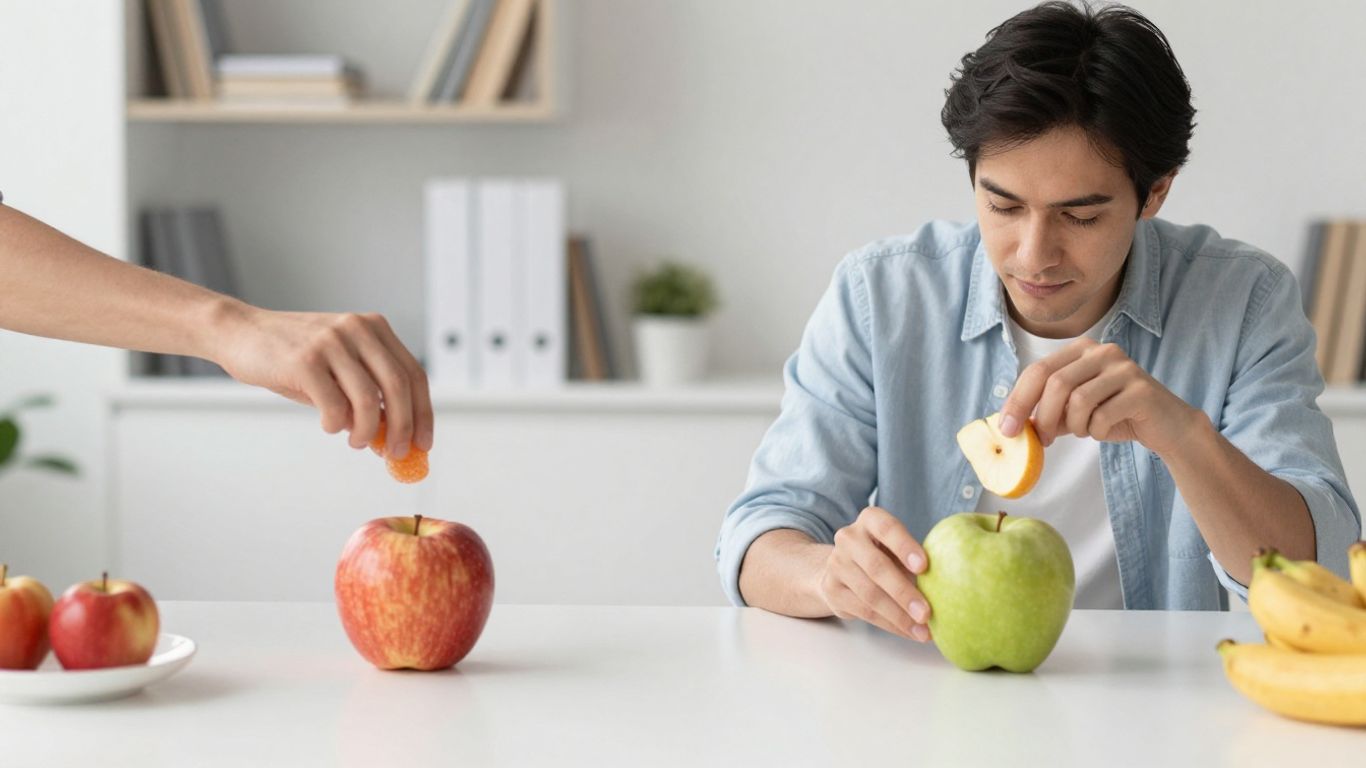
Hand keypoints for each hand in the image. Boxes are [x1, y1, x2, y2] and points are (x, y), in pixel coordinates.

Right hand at [210, 301, 433, 457]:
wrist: (241, 333)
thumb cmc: (293, 357)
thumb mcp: (338, 370)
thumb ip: (368, 396)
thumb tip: (394, 440)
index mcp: (374, 328)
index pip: (414, 374)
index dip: (423, 412)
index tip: (423, 443)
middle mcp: (357, 329)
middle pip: (398, 387)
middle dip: (403, 428)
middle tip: (396, 454)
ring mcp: (332, 342)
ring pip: (368, 400)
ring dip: (366, 432)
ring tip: (356, 441)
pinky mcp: (305, 360)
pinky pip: (334, 406)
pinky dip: (336, 425)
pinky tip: (328, 425)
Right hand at [819, 506, 932, 641]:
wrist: (840, 568)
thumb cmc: (883, 555)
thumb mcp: (896, 546)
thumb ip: (916, 558)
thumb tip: (953, 582)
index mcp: (870, 520)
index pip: (887, 528)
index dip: (905, 546)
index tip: (924, 567)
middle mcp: (849, 538)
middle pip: (877, 566)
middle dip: (904, 592)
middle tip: (926, 613)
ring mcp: (837, 564)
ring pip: (870, 594)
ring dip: (899, 616)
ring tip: (922, 630)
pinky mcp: (832, 589)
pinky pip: (864, 611)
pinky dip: (890, 624)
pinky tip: (908, 631)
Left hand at [998, 338, 1197, 456]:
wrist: (1167, 426)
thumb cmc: (1116, 415)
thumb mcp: (1074, 413)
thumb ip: (1047, 413)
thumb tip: (1011, 425)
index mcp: (1081, 350)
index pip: (1037, 370)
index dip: (1018, 400)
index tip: (1007, 429)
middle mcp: (1102, 351)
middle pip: (1055, 383)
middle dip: (1042, 417)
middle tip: (1042, 440)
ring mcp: (1124, 367)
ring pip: (1078, 400)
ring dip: (1075, 425)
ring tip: (1085, 430)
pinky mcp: (1141, 389)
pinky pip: (1102, 415)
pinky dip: (1096, 431)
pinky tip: (1104, 430)